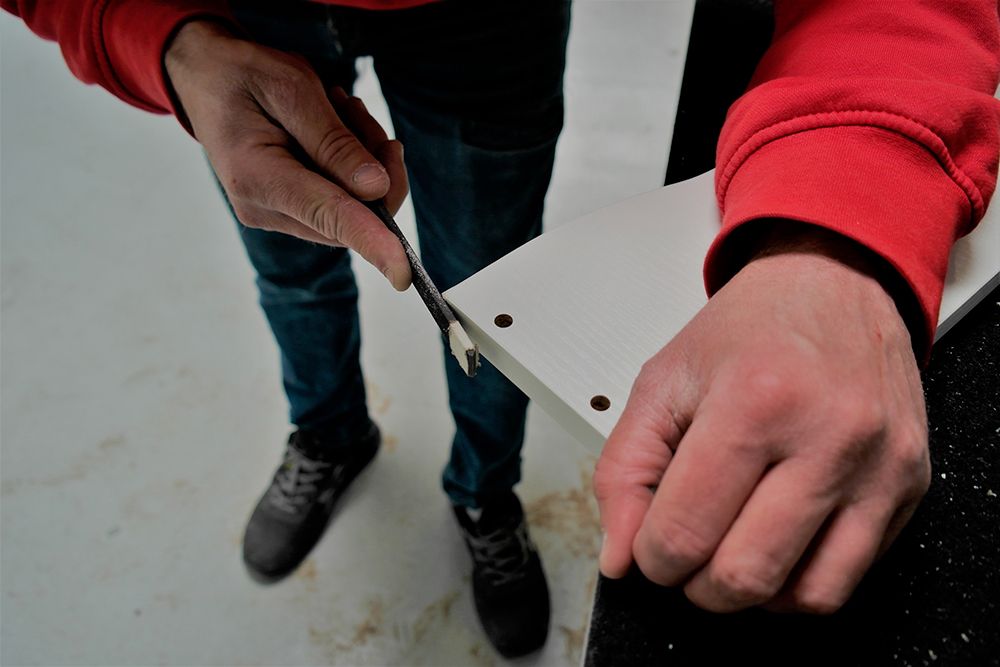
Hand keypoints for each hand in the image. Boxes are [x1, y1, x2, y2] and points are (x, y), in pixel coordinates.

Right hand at [164, 20, 410, 289]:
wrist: (206, 79)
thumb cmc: (243, 75)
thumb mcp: (291, 88)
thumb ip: (334, 141)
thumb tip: (375, 189)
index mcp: (256, 176)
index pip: (327, 216)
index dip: (372, 242)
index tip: (403, 274)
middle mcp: (263, 208)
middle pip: (351, 216)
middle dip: (377, 168)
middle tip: (357, 112)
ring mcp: (274, 215)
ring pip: (353, 209)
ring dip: (367, 162)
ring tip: (341, 110)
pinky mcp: (288, 211)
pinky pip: (342, 202)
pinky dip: (354, 168)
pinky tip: (338, 128)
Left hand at [593, 227, 929, 612]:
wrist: (835, 284)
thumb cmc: (749, 329)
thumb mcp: (661, 382)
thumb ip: (624, 472)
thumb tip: (620, 557)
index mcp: (754, 401)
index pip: (684, 533)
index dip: (650, 558)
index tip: (649, 546)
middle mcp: (828, 437)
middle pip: (743, 577)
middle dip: (696, 584)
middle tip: (686, 550)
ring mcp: (878, 466)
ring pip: (804, 596)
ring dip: (750, 593)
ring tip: (729, 548)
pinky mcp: (909, 486)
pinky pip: (849, 578)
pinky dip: (800, 584)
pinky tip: (775, 545)